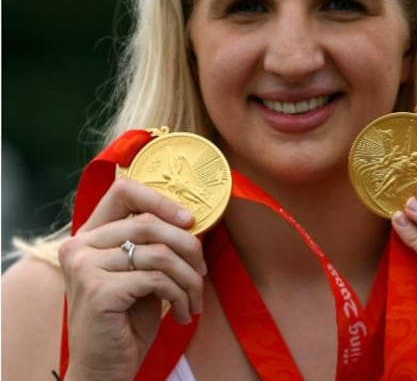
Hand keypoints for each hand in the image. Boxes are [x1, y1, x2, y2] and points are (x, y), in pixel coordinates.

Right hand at [58, 178, 205, 379]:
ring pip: (160, 253)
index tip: (190, 220)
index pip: (123, 191)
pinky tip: (182, 313)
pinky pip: (158, 279)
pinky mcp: (99, 290)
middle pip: (150, 223)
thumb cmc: (127, 319)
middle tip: (202, 272)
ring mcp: (84, 267)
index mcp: (88, 236)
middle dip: (189, 247)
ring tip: (195, 299)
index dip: (161, 200)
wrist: (105, 366)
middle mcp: (79, 246)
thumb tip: (191, 218)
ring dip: (190, 278)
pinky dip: (180, 296)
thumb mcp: (140, 272)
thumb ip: (153, 243)